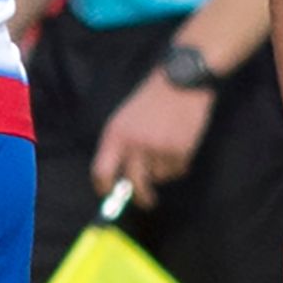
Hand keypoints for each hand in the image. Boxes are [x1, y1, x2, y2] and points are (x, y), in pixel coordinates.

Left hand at [92, 73, 210, 207]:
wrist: (182, 81)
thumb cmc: (151, 100)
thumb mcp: (125, 118)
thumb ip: (120, 146)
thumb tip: (119, 179)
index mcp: (115, 134)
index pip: (101, 171)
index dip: (104, 188)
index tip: (109, 196)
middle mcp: (134, 144)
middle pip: (134, 184)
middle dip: (141, 197)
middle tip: (146, 201)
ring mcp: (158, 148)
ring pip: (160, 177)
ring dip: (164, 170)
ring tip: (168, 146)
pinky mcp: (180, 150)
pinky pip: (177, 171)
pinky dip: (179, 164)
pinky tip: (180, 144)